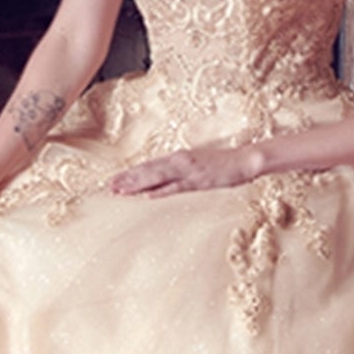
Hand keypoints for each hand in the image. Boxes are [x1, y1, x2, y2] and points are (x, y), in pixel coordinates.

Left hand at [109, 142, 264, 197]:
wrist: (245, 160)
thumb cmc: (222, 163)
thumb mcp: (197, 164)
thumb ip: (180, 171)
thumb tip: (163, 182)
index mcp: (179, 158)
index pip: (149, 166)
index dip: (131, 173)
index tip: (114, 180)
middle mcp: (180, 161)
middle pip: (148, 171)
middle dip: (128, 179)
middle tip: (109, 187)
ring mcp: (189, 171)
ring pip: (157, 178)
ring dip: (138, 184)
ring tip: (121, 191)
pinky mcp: (200, 181)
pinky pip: (177, 188)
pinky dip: (162, 191)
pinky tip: (148, 196)